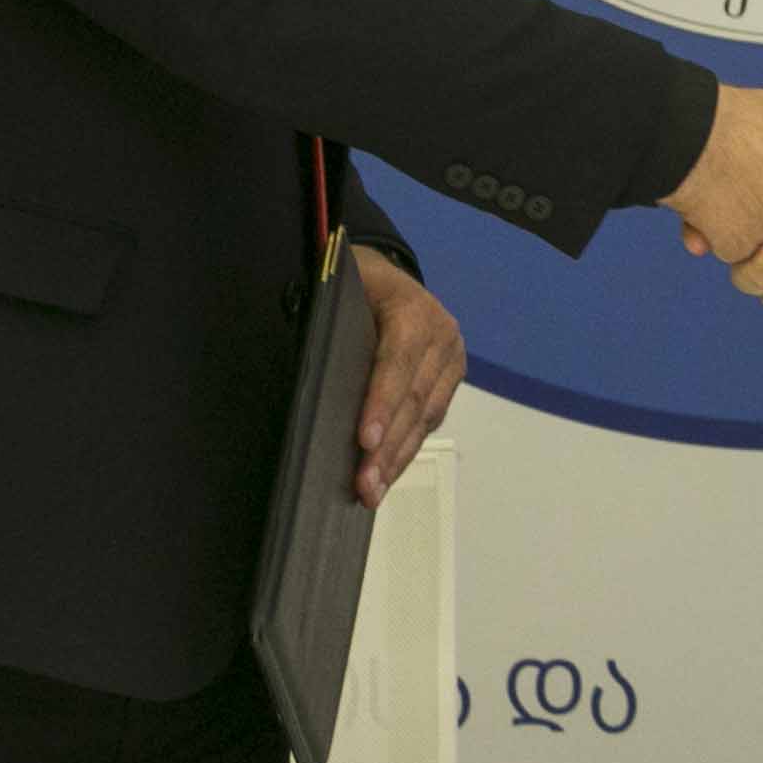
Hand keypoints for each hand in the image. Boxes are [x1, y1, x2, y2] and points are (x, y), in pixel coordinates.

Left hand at [350, 246, 462, 506]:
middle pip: (414, 398)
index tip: (364, 441)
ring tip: (374, 492)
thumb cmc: (353, 283)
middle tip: (364, 486)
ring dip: (399, 458)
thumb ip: (331, 326)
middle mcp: (442, 334)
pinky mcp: (451, 377)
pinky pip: (430, 418)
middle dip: (388, 447)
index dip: (381, 403)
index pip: (398, 362)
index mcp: (412, 309)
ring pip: (426, 415)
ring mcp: (451, 358)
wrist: (387, 270)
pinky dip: (407, 449)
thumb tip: (311, 376)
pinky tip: (388, 475)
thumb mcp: (339, 292)